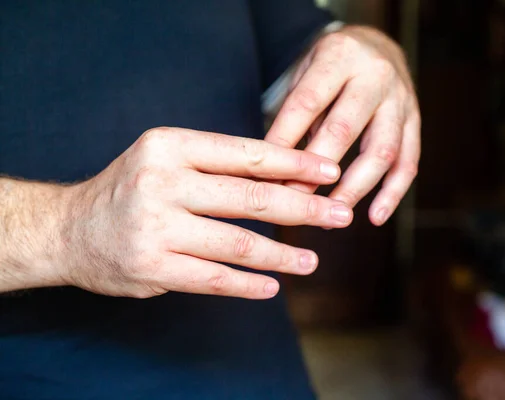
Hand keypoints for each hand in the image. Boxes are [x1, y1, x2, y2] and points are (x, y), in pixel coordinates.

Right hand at [59, 127, 351, 298]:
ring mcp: (156, 227)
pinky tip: (273, 286)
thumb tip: (286, 178)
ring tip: (311, 261)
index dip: (295, 163)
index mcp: (170, 146)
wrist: (68, 228)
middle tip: (340, 215)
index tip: (330, 172)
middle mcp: (162, 182)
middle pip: (251, 198)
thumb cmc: (130, 189)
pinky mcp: (152, 268)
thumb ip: (216, 166)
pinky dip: (249, 285)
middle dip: (304, 208)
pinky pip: (214, 279)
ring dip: (283, 254)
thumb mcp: (165, 159)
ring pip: (238, 244)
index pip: (247, 154)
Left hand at [265, 25, 419, 225]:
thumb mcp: (306, 72)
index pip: (308, 102)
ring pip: (382, 150)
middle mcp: (375, 76)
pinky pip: (408, 162)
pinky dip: (393, 193)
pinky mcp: (415, 121)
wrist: (375, 44)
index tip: (267, 172)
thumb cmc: (330, 65)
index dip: (286, 140)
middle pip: (345, 128)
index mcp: (340, 56)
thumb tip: (278, 167)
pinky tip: (375, 217)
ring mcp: (401, 99)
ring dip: (356, 187)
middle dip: (318, 169)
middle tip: (295, 198)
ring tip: (333, 214)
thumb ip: (296, 112)